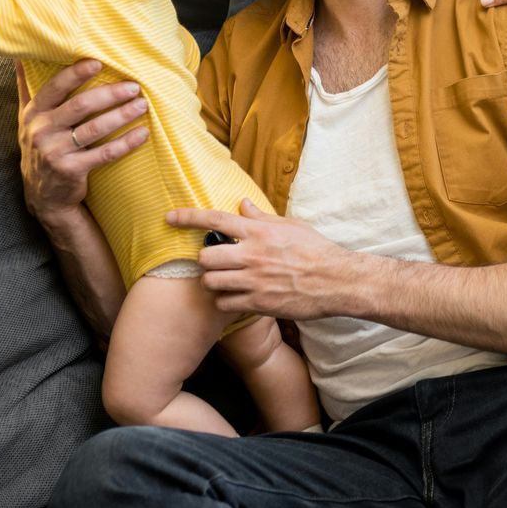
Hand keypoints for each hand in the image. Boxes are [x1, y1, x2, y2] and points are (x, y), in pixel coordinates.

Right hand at [16, 61, 150, 227]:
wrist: (42, 194)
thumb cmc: (40, 146)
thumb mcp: (27, 118)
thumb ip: (26, 87)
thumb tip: (20, 56)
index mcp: (34, 113)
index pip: (55, 87)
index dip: (76, 73)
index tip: (99, 62)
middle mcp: (42, 131)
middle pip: (80, 106)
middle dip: (109, 94)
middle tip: (133, 86)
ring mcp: (56, 152)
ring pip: (95, 129)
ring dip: (122, 115)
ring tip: (142, 105)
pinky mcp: (72, 170)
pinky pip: (104, 154)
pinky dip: (126, 143)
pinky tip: (142, 133)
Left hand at [176, 199, 352, 320]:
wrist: (337, 281)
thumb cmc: (315, 250)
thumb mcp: (290, 226)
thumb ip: (262, 217)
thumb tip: (242, 203)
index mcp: (258, 232)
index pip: (215, 220)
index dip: (187, 217)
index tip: (169, 217)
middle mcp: (252, 255)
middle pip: (205, 257)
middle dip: (206, 261)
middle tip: (216, 263)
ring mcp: (254, 280)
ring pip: (211, 282)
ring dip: (214, 283)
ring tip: (225, 282)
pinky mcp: (258, 303)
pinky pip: (225, 304)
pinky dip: (225, 302)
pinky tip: (236, 298)